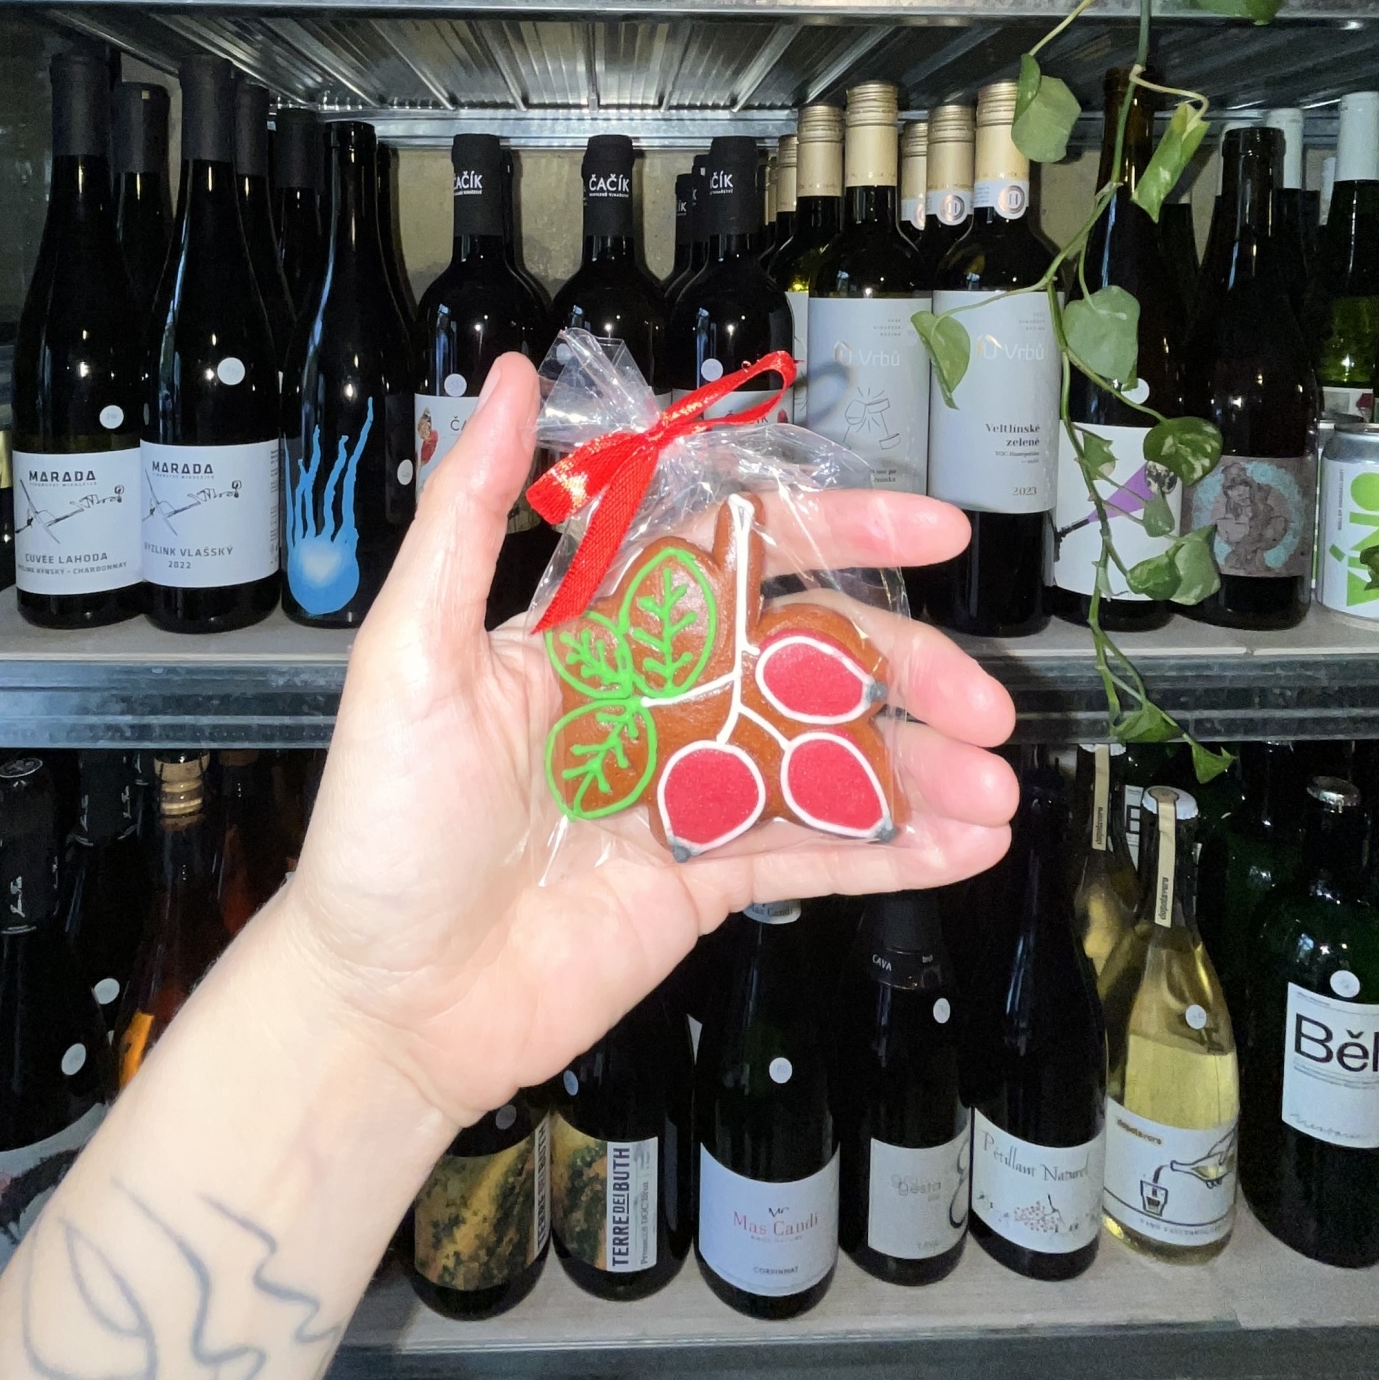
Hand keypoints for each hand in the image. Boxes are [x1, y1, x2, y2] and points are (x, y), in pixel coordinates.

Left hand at [284, 352, 1018, 1126]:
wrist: (383, 1001)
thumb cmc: (382, 825)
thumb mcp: (410, 654)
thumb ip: (468, 516)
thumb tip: (507, 377)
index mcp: (599, 632)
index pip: (738, 554)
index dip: (838, 535)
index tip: (934, 531)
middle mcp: (657, 700)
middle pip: (810, 659)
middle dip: (906, 672)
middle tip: (986, 705)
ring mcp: (690, 791)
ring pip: (828, 757)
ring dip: (919, 767)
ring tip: (996, 789)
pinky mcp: (705, 880)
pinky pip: (815, 851)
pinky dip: (894, 848)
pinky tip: (967, 845)